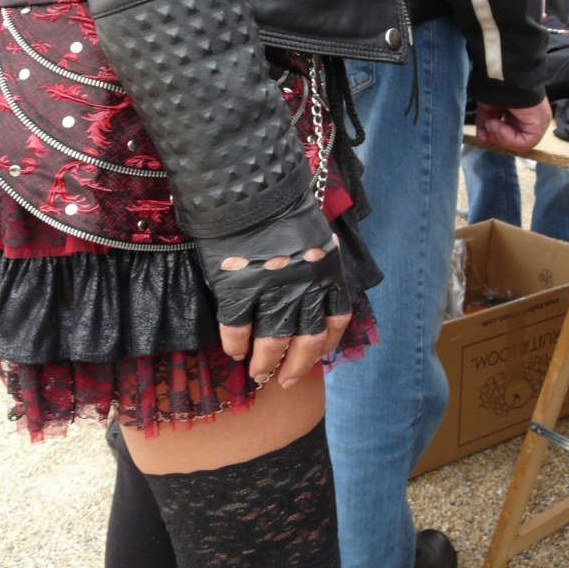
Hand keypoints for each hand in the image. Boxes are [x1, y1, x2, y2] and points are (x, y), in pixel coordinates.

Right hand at [195, 190, 351, 388]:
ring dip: (264, 362)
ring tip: (256, 372)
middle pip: (307, 342)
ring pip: (272, 342)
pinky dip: (234, 344)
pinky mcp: (240, 290)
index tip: (315, 357)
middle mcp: (306, 288)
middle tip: (283, 379)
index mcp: (328, 272)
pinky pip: (237, 328)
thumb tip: (309, 290)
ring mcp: (273, 291)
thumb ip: (315, 264)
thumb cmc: (281, 204)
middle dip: (296, 367)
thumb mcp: (313, 234)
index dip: (326, 345)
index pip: (336, 321)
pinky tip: (232, 349)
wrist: (250, 187)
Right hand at [475, 96, 551, 153]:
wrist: (508, 80)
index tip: (484, 130)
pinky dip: (507, 137)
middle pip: (512, 143)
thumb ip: (484, 126)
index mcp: (518, 117)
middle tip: (488, 126)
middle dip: (496, 138)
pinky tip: (499, 124)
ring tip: (492, 122)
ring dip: (500, 137)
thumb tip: (481, 139)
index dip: (495, 137)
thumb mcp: (488, 110)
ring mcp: (535, 126)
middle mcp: (528, 122)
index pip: (508, 138)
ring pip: (518, 146)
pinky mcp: (538, 128)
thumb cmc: (499, 90)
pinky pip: (524, 143)